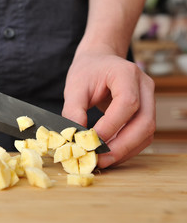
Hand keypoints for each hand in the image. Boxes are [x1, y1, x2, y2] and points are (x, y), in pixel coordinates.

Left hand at [62, 49, 155, 167]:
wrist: (99, 61)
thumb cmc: (87, 71)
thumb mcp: (74, 86)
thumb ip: (73, 110)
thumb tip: (76, 137)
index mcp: (126, 73)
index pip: (127, 102)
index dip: (111, 125)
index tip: (92, 140)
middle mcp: (144, 86)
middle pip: (144, 122)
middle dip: (122, 146)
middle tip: (100, 160)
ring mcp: (149, 100)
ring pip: (147, 132)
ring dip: (126, 151)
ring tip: (103, 161)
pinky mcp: (145, 112)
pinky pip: (142, 135)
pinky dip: (127, 148)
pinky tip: (110, 154)